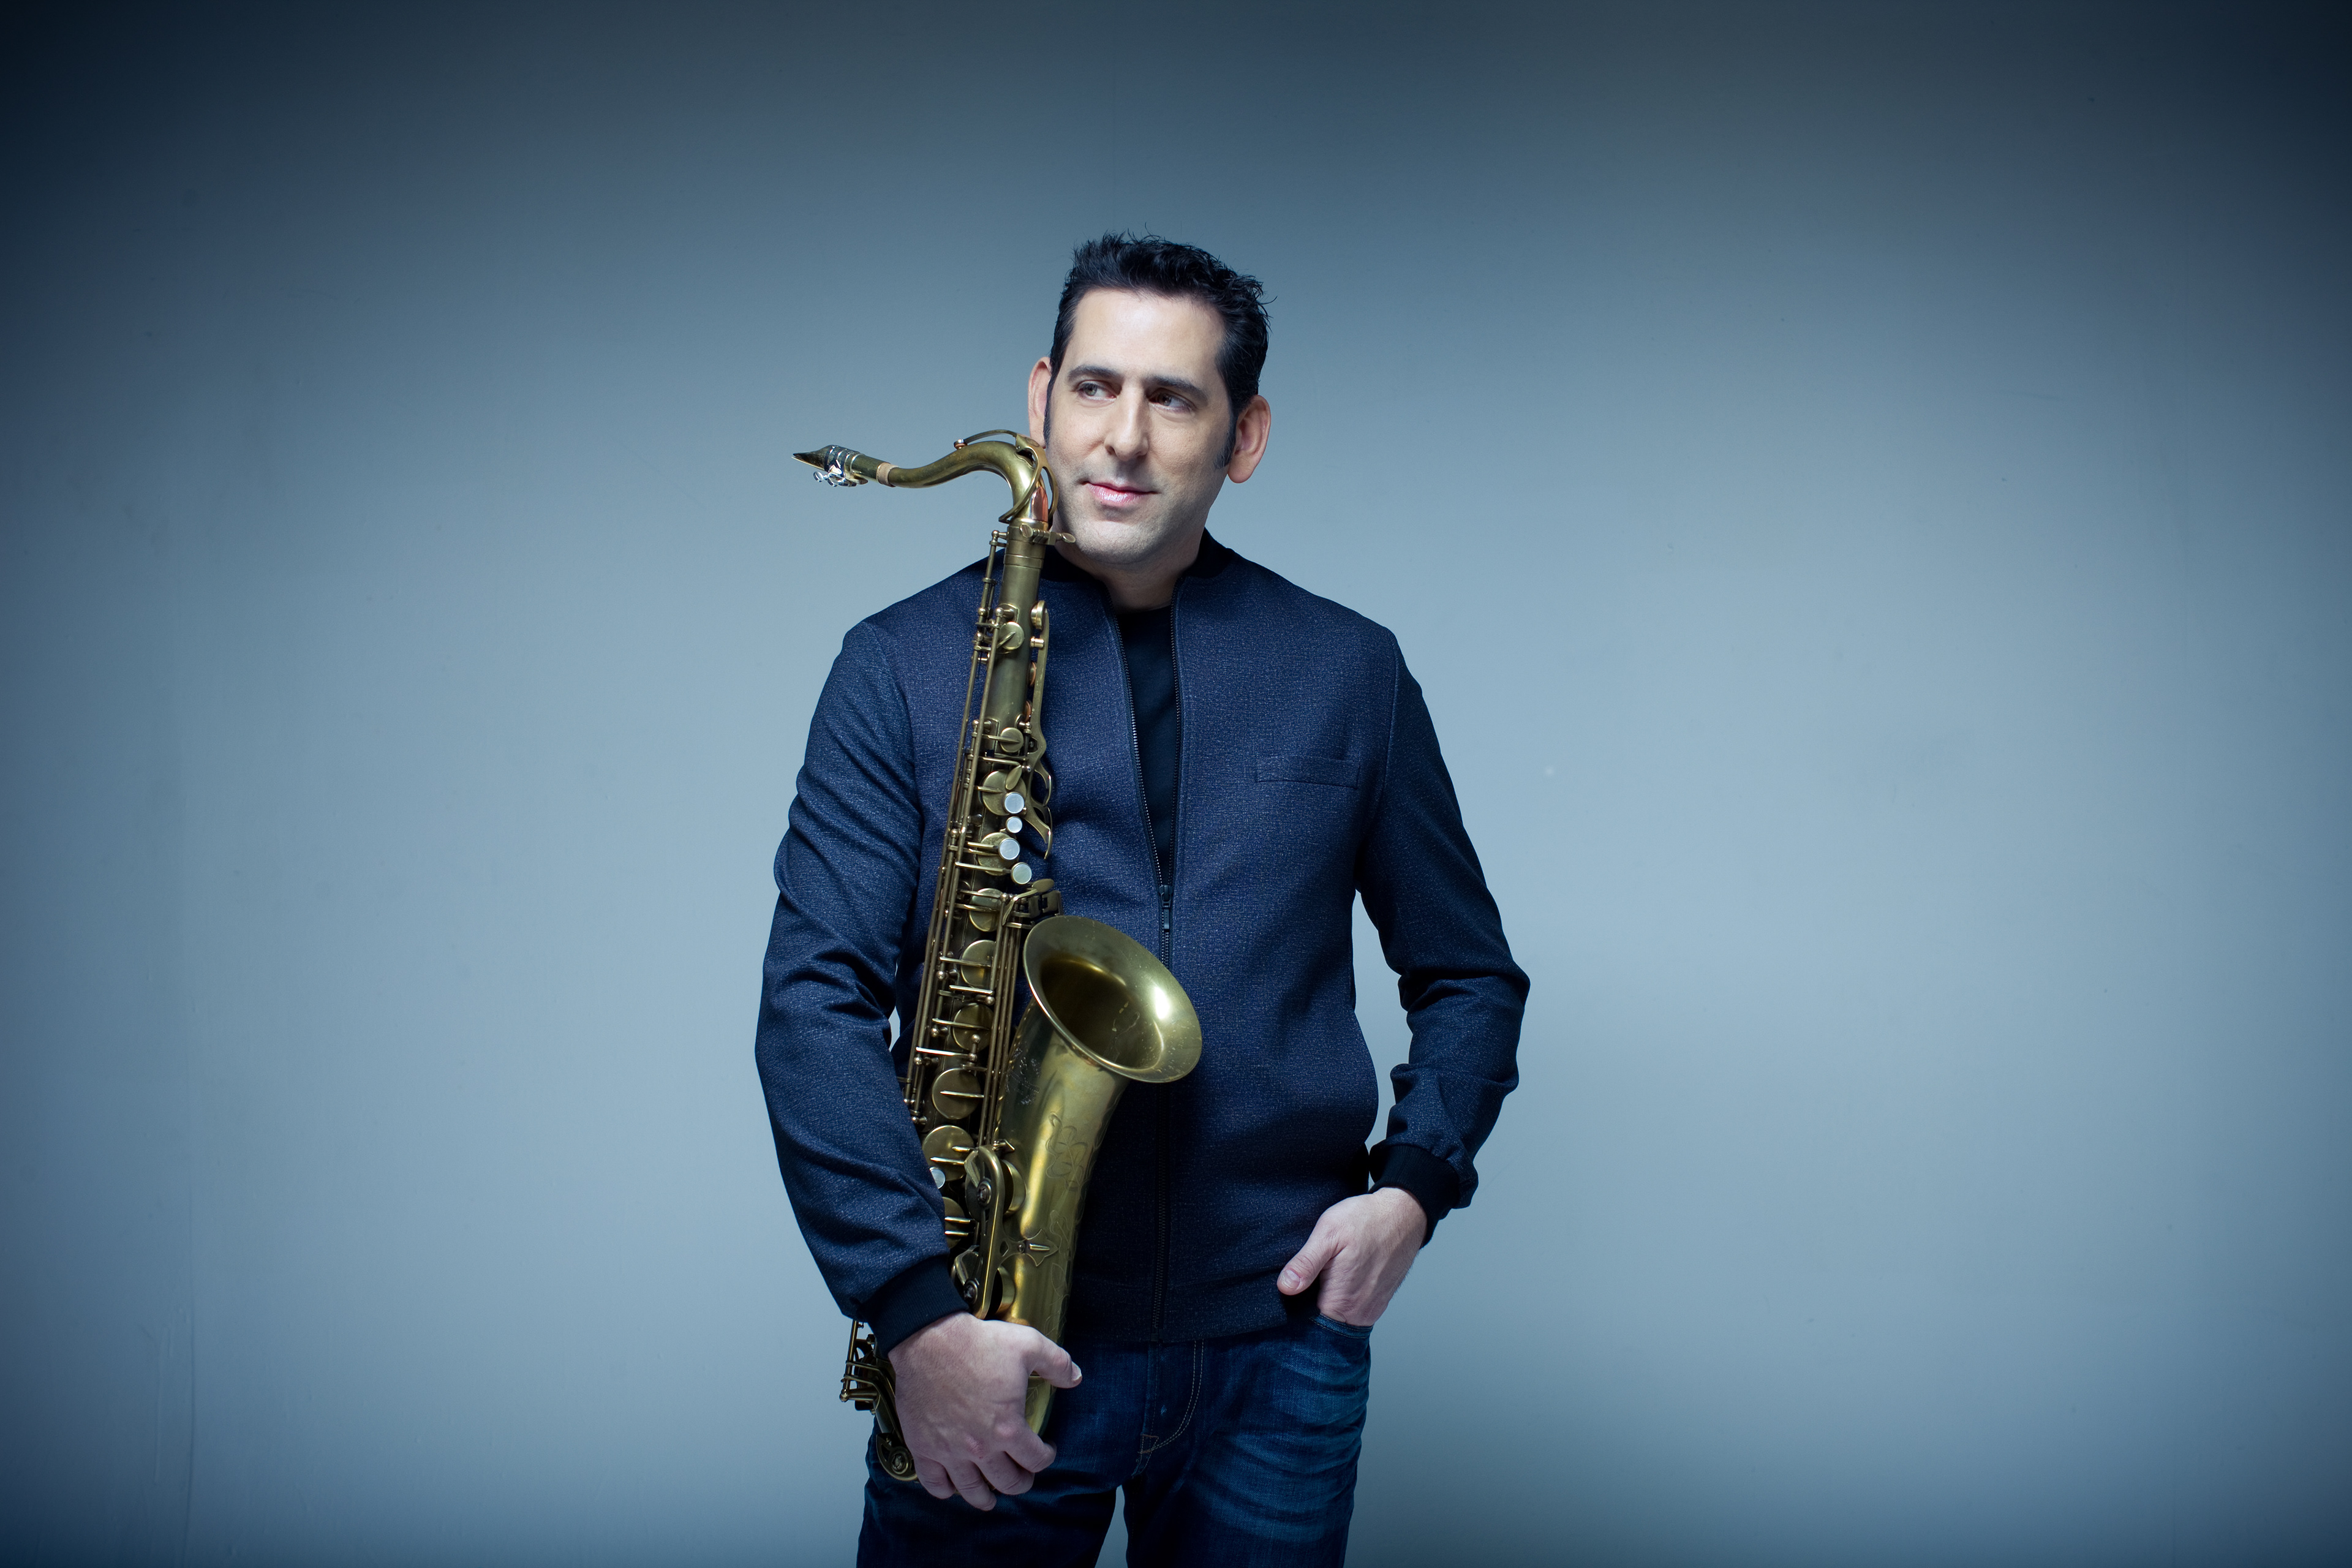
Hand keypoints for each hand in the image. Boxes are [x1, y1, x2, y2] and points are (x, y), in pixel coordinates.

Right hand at [887, 1313, 1080, 1509]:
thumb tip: (1075, 1378)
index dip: (1046, 1457)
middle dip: (1020, 1482)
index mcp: (1008, 1429)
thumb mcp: (1029, 1345)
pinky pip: (934, 1483)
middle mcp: (980, 1448)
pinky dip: (944, 1490)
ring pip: (971, 1491)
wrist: (929, 1340)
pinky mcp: (923, 1447)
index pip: (1036, 1460)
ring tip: (990, 1498)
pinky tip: (951, 1487)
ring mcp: (949, 1451)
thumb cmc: (978, 1343)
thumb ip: (1057, 1364)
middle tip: (1022, 1476)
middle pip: (1007, 1483)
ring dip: (985, 1498)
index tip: (1046, 1450)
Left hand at [1276, 1187, 1426, 1325]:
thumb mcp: (1328, 1233)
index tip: (1290, 1293)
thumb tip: (1285, 1287)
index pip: (1306, 1325)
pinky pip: (1354, 1310)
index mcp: (1340, 1302)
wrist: (1403, 1214)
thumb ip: (1306, 1263)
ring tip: (1325, 1276)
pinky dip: (1344, 1298)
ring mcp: (1371, 1310)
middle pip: (1322, 1323)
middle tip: (1307, 1278)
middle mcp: (1358, 1314)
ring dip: (1328, 1302)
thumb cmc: (1365, 1221)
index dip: (1294, 1311)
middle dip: (1310, 1306)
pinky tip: (1340, 1277)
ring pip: (1338, 1317)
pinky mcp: (1379, 1302)